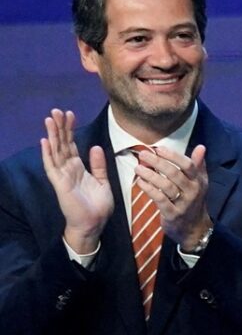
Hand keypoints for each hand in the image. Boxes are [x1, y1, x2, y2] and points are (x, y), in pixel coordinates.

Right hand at [38, 109, 111, 253]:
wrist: (94, 224)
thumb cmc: (98, 206)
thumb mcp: (103, 182)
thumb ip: (99, 165)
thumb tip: (94, 147)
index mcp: (79, 168)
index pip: (72, 145)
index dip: (70, 130)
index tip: (71, 114)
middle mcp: (68, 169)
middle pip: (62, 144)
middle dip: (60, 127)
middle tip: (57, 110)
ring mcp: (62, 175)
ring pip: (55, 151)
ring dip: (52, 134)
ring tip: (50, 119)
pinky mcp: (60, 183)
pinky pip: (52, 166)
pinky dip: (48, 153)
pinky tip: (45, 140)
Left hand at [131, 142, 212, 254]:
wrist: (194, 228)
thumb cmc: (193, 201)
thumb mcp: (199, 183)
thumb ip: (198, 165)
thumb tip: (201, 147)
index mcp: (198, 181)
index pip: (188, 165)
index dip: (173, 156)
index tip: (159, 149)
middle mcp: (192, 191)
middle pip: (175, 174)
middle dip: (158, 162)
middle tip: (143, 155)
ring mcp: (183, 203)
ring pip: (166, 186)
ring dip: (150, 175)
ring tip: (138, 168)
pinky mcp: (173, 214)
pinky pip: (159, 199)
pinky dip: (149, 189)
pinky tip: (140, 182)